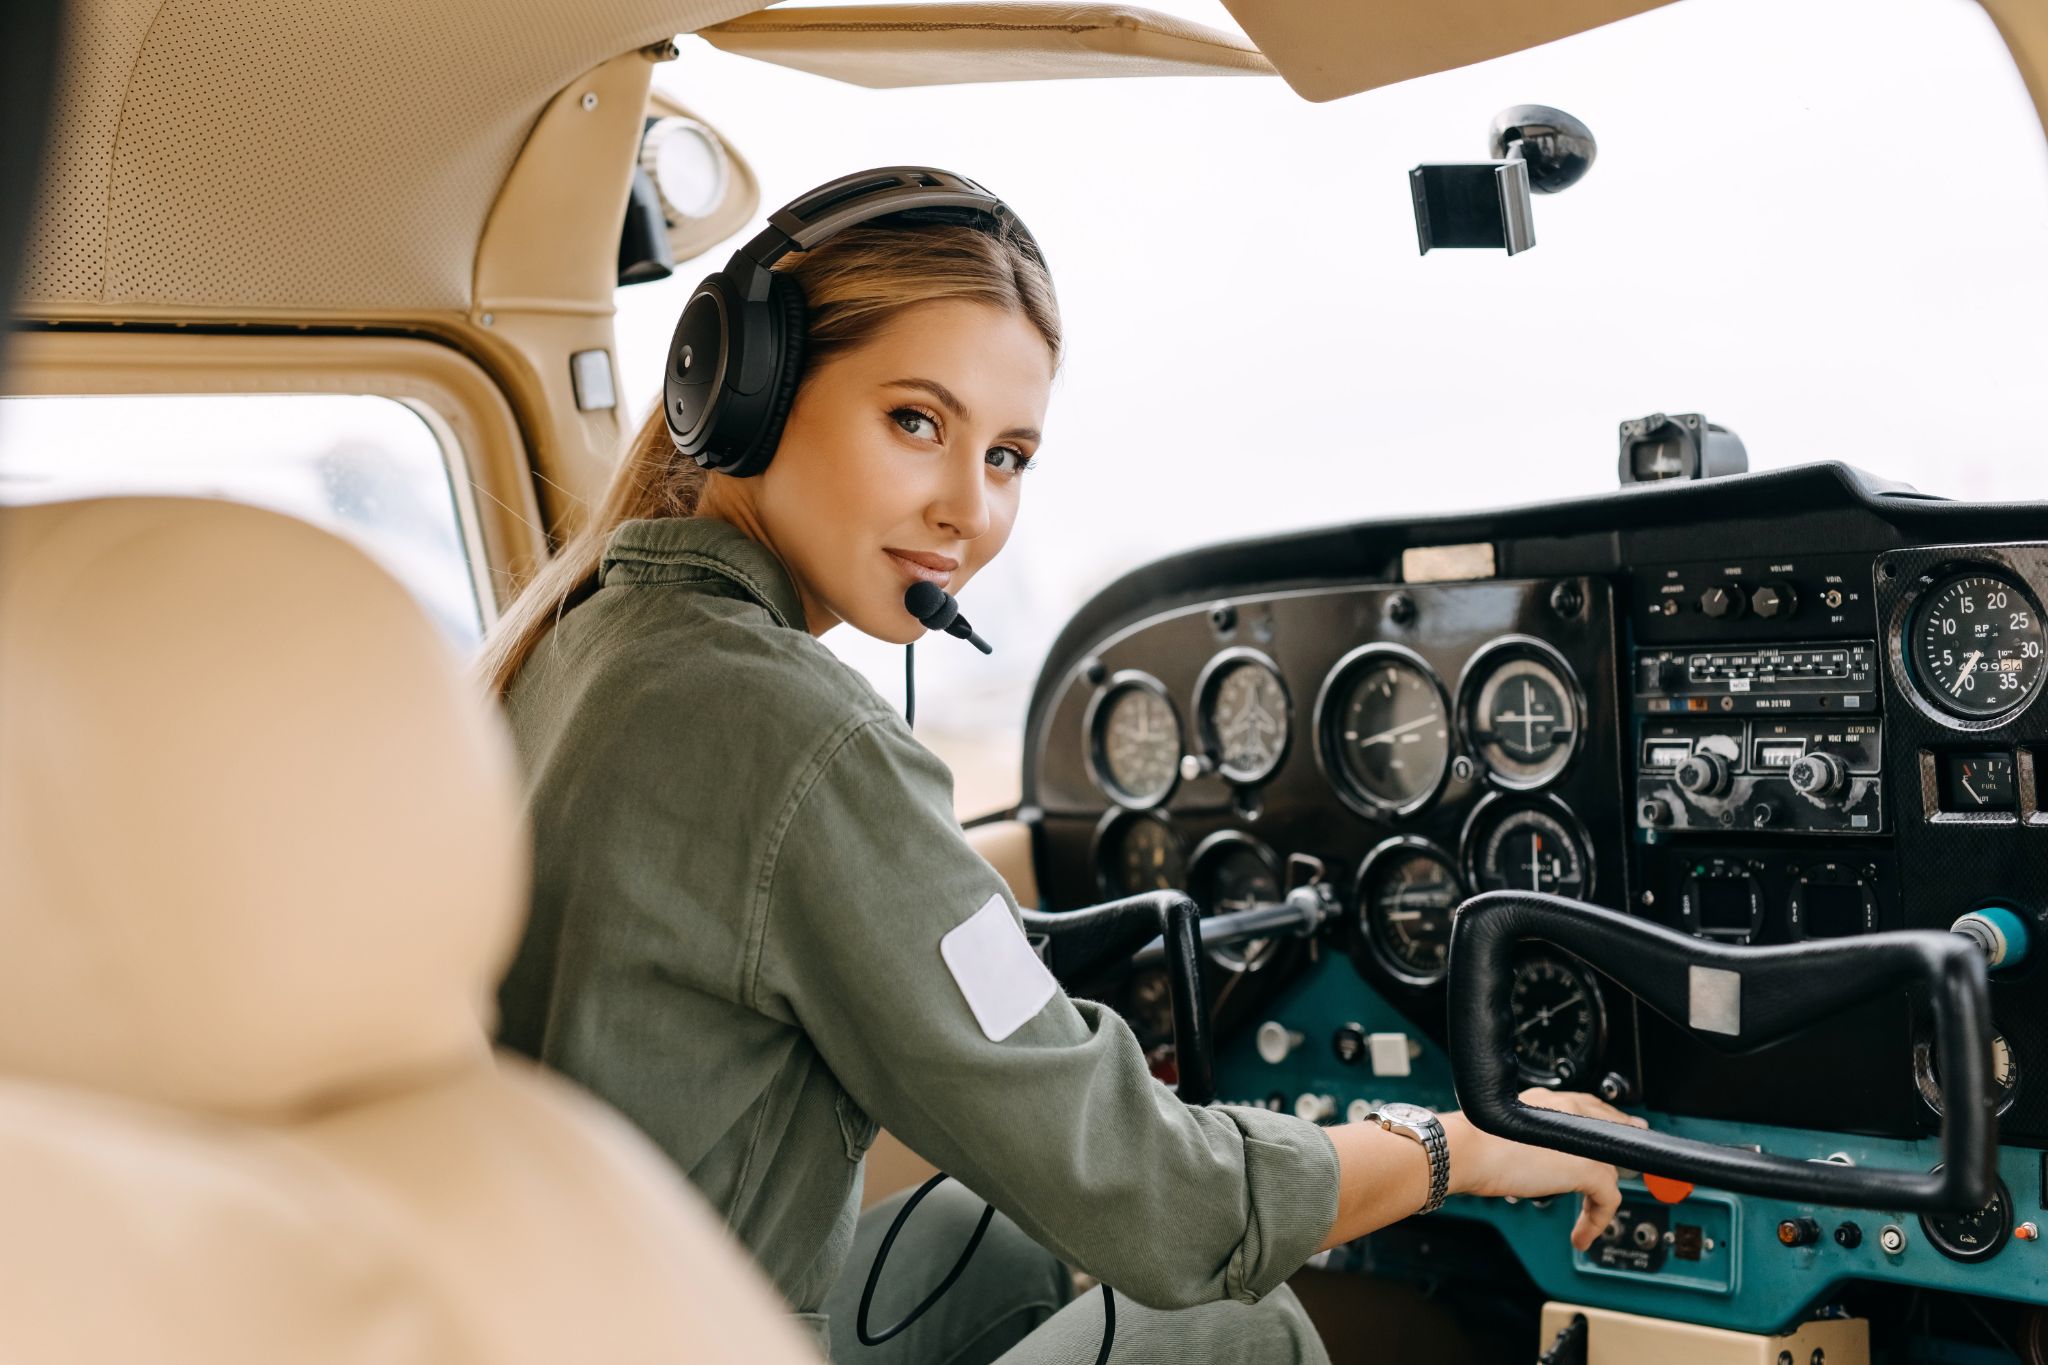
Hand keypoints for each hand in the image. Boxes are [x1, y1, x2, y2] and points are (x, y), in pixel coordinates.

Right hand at [1440, 1088, 1648, 1250]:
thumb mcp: (1509, 1127)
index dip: (1605, 1124)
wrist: (1468, 1151)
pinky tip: (1582, 1234)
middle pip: (1613, 1131)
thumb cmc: (1475, 1142)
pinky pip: (1608, 1199)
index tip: (1615, 1132)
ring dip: (1603, 1196)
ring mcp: (1583, 1139)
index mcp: (1551, 1100)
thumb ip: (1531, 1133)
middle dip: (1621, 1151)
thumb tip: (1533, 1155)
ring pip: (1612, 1167)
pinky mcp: (1588, 1168)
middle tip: (1630, 1169)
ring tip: (1593, 1219)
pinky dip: (1597, 1220)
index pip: (1590, 1108)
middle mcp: (1571, 1112)